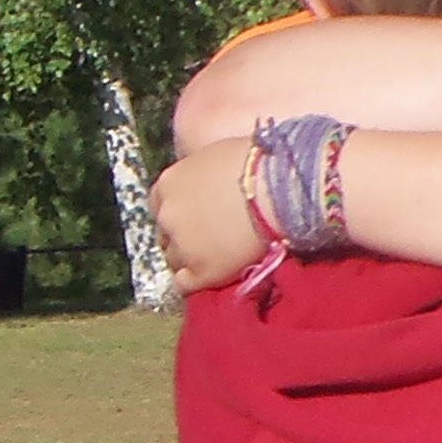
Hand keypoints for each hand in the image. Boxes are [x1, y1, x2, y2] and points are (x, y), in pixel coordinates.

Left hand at [153, 140, 267, 292]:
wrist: (282, 191)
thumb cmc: (259, 164)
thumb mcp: (218, 157)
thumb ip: (203, 176)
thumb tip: (212, 182)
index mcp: (169, 182)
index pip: (159, 205)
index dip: (179, 214)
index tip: (194, 218)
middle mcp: (168, 215)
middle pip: (166, 234)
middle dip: (183, 237)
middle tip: (209, 240)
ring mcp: (182, 245)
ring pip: (174, 260)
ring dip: (191, 260)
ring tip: (216, 259)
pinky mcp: (202, 272)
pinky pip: (184, 285)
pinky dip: (196, 283)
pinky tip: (212, 277)